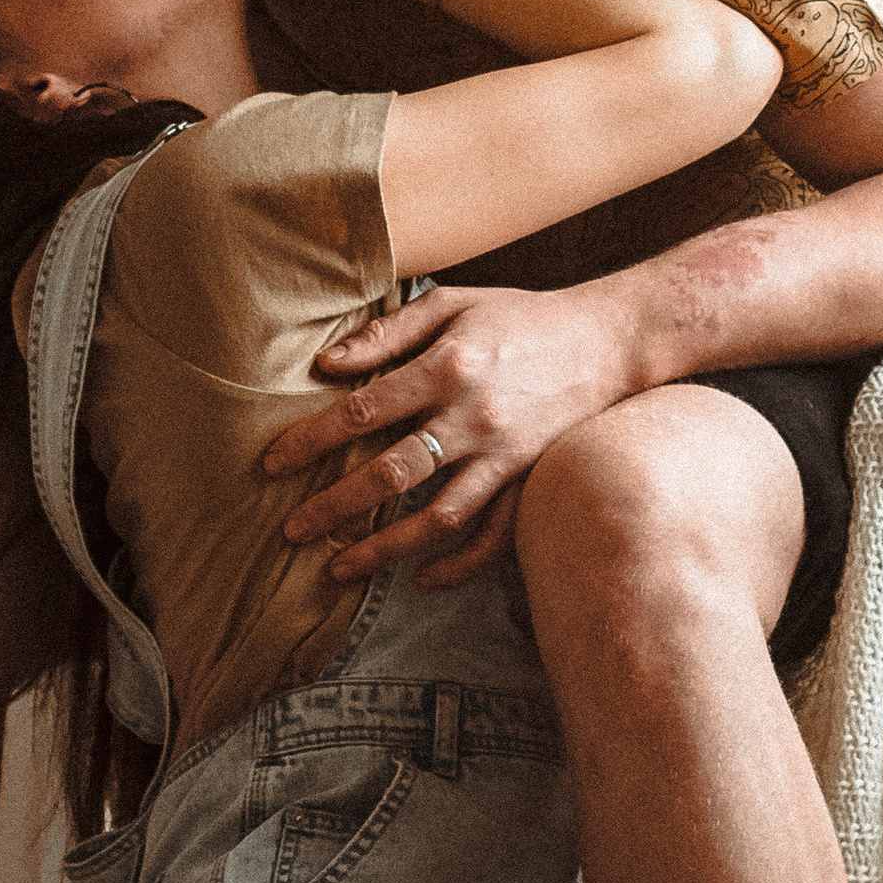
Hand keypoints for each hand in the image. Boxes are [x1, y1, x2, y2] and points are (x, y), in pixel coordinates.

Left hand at [265, 281, 644, 587]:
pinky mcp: (528, 478)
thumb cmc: (521, 315)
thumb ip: (388, 331)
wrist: (608, 339)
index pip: (363, 410)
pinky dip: (458, 564)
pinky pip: (493, 534)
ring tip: (339, 569)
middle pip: (391, 473)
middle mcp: (473, 417)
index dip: (312, 440)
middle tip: (291, 530)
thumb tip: (326, 363)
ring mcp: (504, 454)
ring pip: (436, 516)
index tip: (273, 464)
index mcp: (448, 366)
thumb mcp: (453, 302)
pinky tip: (421, 580)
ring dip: (384, 549)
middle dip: (335, 506)